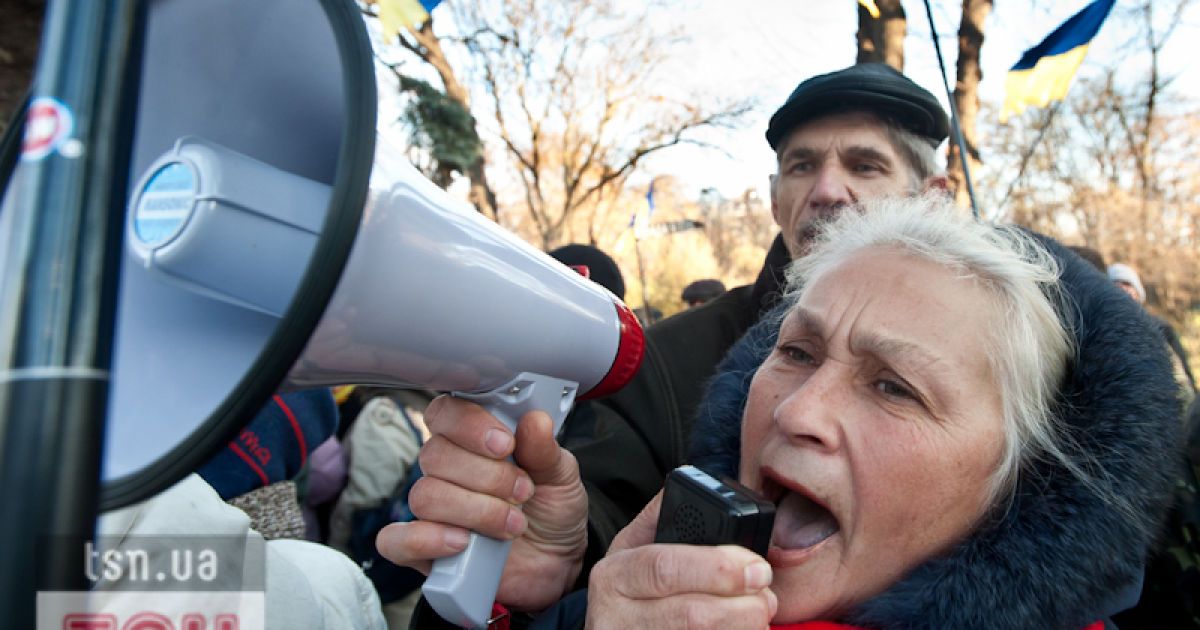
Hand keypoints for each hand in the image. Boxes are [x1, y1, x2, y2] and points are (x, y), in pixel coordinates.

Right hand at [375, 395, 587, 610]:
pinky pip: (397, 540)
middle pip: (436, 455)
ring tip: (512, 524)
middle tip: (522, 492)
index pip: (446, 413)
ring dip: (475, 510)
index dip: (469, 425)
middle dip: (487, 476)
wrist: (556, 565)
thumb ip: (546, 451)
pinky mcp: (425, 551)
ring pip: (426, 496)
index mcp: (474, 441)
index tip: (505, 444)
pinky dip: (426, 539)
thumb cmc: (551, 513)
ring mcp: (434, 512)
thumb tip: (535, 420)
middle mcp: (447, 472)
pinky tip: (462, 543)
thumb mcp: (561, 477)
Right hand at [584, 493, 776, 628]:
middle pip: (690, 614)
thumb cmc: (631, 587)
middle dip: (740, 607)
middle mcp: (615, 615)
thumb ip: (664, 516)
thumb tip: (706, 488)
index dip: (717, 568)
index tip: (757, 567)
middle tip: (767, 599)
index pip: (667, 567)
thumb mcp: (634, 547)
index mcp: (615, 573)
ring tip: (759, 617)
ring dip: (740, 629)